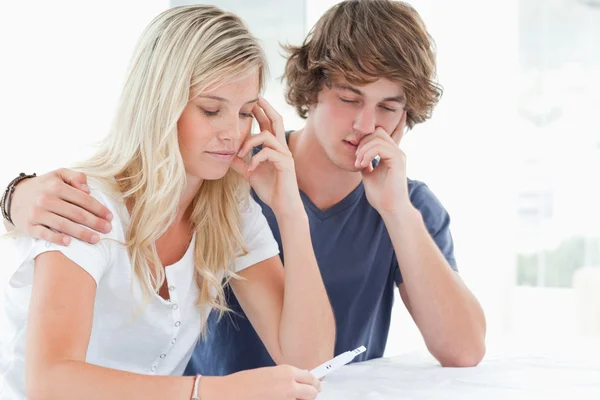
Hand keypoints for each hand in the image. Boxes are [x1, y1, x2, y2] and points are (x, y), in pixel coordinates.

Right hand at [8, 169, 112, 244]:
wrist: (15, 196)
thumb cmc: (44, 186)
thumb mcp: (58, 174)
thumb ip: (76, 177)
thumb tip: (88, 189)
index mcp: (56, 186)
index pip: (83, 199)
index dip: (99, 208)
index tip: (110, 217)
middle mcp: (46, 199)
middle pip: (76, 213)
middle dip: (95, 222)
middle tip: (108, 229)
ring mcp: (37, 213)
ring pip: (63, 225)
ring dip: (82, 233)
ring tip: (96, 239)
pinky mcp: (29, 226)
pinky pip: (44, 234)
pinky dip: (57, 238)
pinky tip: (69, 242)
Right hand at [201, 365, 320, 399]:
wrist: (230, 394)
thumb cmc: (245, 383)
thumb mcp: (270, 373)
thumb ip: (286, 377)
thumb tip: (299, 382)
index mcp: (287, 372)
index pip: (312, 378)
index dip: (314, 383)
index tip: (315, 385)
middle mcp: (290, 385)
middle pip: (313, 393)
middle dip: (310, 394)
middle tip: (303, 396)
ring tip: (283, 398)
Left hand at [231, 96, 302, 216]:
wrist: (283, 207)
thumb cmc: (270, 190)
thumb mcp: (250, 173)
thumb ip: (240, 162)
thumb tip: (226, 154)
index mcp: (274, 147)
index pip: (268, 123)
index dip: (260, 110)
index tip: (250, 100)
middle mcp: (282, 147)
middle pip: (276, 119)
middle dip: (265, 107)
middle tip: (253, 98)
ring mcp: (285, 155)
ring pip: (267, 136)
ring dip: (250, 141)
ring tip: (240, 153)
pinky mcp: (286, 164)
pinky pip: (268, 152)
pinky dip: (255, 158)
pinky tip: (250, 169)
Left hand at [355, 111, 411, 214]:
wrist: (390, 208)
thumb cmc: (381, 195)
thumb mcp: (368, 175)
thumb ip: (366, 163)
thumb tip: (358, 155)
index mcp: (390, 154)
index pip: (378, 134)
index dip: (364, 140)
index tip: (356, 156)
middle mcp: (396, 152)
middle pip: (377, 131)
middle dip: (362, 142)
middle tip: (356, 159)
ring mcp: (398, 155)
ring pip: (377, 138)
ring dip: (363, 150)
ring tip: (358, 164)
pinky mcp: (398, 160)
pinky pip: (380, 147)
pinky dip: (367, 154)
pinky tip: (362, 165)